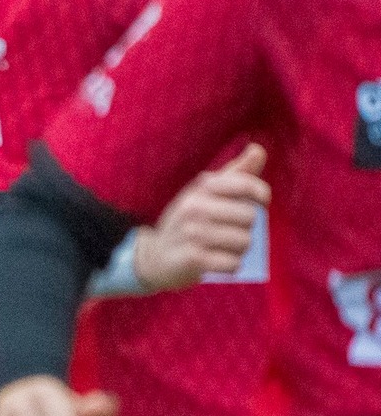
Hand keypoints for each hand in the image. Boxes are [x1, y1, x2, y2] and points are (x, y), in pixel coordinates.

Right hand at [133, 144, 269, 290]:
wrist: (154, 256)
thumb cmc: (189, 221)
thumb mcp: (205, 193)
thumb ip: (236, 173)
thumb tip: (258, 149)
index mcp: (200, 188)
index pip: (244, 184)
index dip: (261, 194)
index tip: (261, 203)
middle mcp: (194, 207)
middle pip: (250, 217)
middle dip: (246, 228)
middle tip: (230, 232)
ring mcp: (192, 233)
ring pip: (244, 242)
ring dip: (239, 249)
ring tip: (223, 248)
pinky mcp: (193, 259)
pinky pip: (233, 263)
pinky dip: (230, 266)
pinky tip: (217, 263)